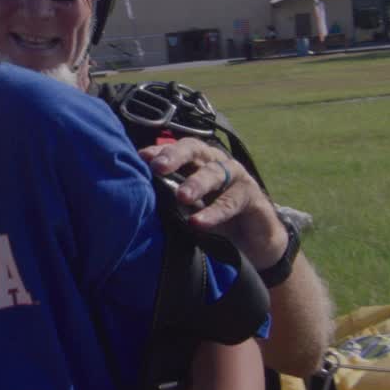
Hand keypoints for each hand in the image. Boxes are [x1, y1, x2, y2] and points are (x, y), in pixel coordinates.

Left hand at [139, 138, 285, 267]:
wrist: (252, 241)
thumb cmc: (214, 219)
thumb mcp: (189, 207)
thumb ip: (168, 199)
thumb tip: (136, 200)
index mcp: (197, 162)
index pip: (176, 149)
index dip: (159, 151)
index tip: (141, 157)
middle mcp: (215, 163)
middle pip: (194, 150)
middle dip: (175, 156)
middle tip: (158, 167)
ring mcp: (235, 177)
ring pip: (214, 173)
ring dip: (196, 183)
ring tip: (181, 196)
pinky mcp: (251, 196)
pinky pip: (231, 202)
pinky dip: (214, 213)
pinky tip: (198, 222)